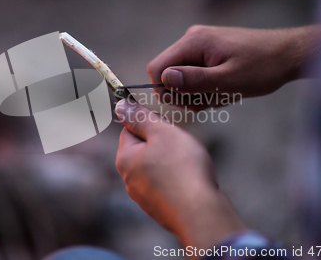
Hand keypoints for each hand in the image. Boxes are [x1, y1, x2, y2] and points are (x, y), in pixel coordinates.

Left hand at [115, 99, 244, 252]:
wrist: (201, 214)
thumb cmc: (182, 168)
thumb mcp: (161, 132)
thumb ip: (140, 118)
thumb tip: (120, 105)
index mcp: (125, 158)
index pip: (130, 129)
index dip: (150, 123)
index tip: (168, 128)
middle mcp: (129, 179)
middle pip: (143, 149)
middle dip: (162, 144)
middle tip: (182, 147)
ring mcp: (143, 197)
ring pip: (156, 168)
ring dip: (171, 162)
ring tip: (189, 165)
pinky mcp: (159, 209)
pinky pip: (166, 186)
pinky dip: (177, 180)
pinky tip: (191, 182)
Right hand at [147, 25, 320, 110]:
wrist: (289, 53)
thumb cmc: (263, 67)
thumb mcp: (229, 81)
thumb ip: (195, 80)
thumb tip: (165, 80)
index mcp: (193, 42)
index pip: (156, 68)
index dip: (166, 90)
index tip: (190, 101)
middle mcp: (192, 39)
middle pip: (168, 74)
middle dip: (186, 93)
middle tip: (214, 98)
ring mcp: (200, 44)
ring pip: (182, 77)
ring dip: (199, 92)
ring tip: (225, 93)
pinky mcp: (208, 50)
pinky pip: (194, 73)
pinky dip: (206, 86)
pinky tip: (226, 88)